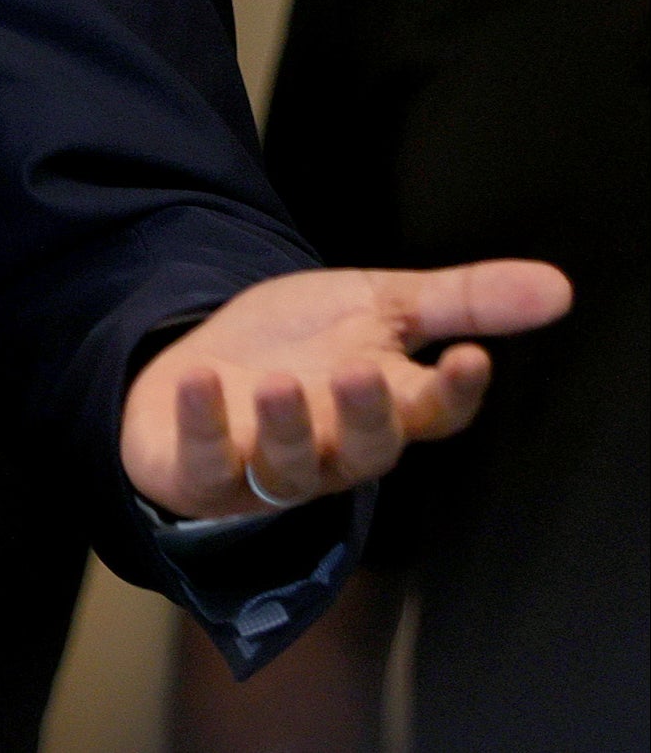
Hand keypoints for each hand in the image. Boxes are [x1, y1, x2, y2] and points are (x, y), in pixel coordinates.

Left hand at [122, 261, 570, 518]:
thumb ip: (461, 300)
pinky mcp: (201, 469)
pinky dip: (203, 424)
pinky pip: (204, 461)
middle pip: (367, 451)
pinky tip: (199, 380)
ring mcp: (266, 466)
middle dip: (368, 417)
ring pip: (291, 468)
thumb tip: (559, 288)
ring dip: (286, 427)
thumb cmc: (298, 345)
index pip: (432, 414)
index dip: (453, 394)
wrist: (198, 369)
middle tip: (364, 372)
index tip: (470, 358)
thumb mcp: (375, 306)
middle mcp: (333, 448)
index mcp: (384, 408)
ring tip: (277, 382)